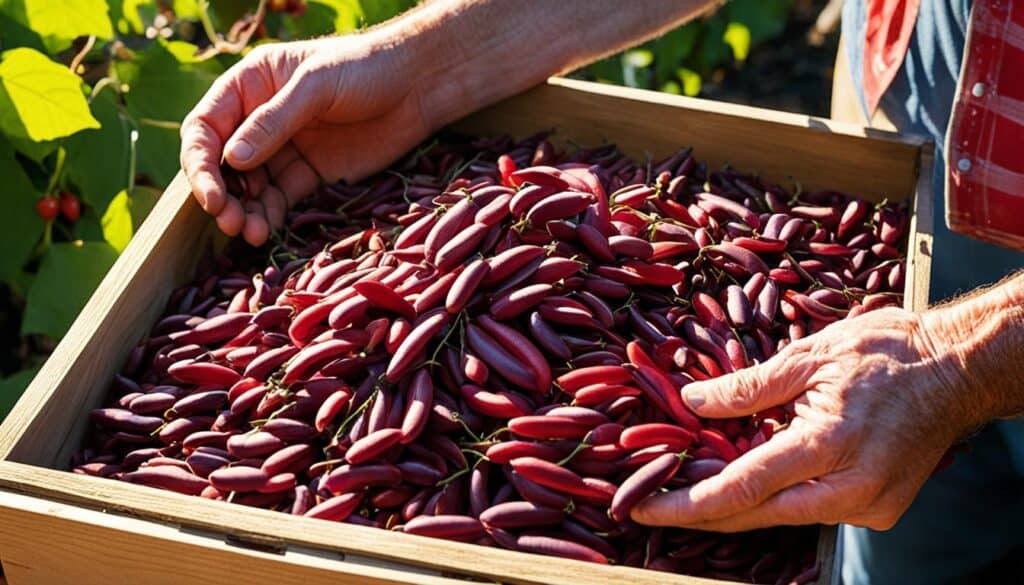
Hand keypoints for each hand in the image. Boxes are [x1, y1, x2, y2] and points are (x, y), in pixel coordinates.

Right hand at [180, 33, 429, 244]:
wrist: (416, 86)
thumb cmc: (364, 68)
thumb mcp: (316, 86)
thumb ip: (274, 121)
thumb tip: (231, 159)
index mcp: (249, 85)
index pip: (206, 127)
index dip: (200, 161)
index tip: (210, 195)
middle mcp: (258, 119)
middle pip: (221, 163)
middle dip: (221, 194)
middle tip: (229, 221)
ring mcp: (283, 148)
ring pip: (249, 187)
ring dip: (243, 211)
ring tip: (249, 233)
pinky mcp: (309, 174)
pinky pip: (279, 200)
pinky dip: (269, 216)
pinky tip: (266, 231)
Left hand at [631, 307, 976, 531]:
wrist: (958, 369)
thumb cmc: (889, 352)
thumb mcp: (810, 355)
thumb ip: (747, 387)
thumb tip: (693, 402)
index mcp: (831, 444)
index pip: (743, 487)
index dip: (688, 503)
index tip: (645, 508)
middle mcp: (852, 489)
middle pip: (756, 515)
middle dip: (698, 514)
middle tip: (649, 507)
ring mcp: (870, 506)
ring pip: (781, 515)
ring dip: (733, 505)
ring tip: (685, 489)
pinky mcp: (879, 510)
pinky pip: (810, 509)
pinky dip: (774, 497)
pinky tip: (742, 480)